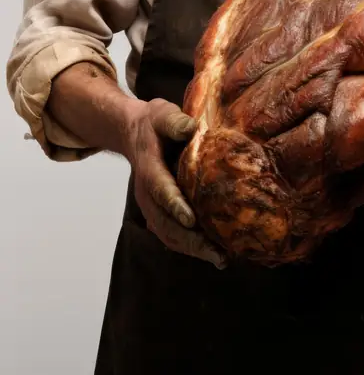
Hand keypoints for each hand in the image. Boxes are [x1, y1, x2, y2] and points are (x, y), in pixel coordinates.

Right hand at [124, 98, 226, 268]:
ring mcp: (150, 205)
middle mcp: (146, 192)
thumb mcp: (162, 114)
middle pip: (164, 222)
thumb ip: (175, 122)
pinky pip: (169, 234)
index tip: (192, 220)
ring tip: (220, 259)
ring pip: (167, 234)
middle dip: (189, 239)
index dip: (175, 205)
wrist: (133, 132)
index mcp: (148, 167)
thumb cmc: (153, 123)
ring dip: (191, 249)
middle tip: (216, 252)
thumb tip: (195, 128)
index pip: (160, 189)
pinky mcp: (156, 212)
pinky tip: (211, 253)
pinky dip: (188, 247)